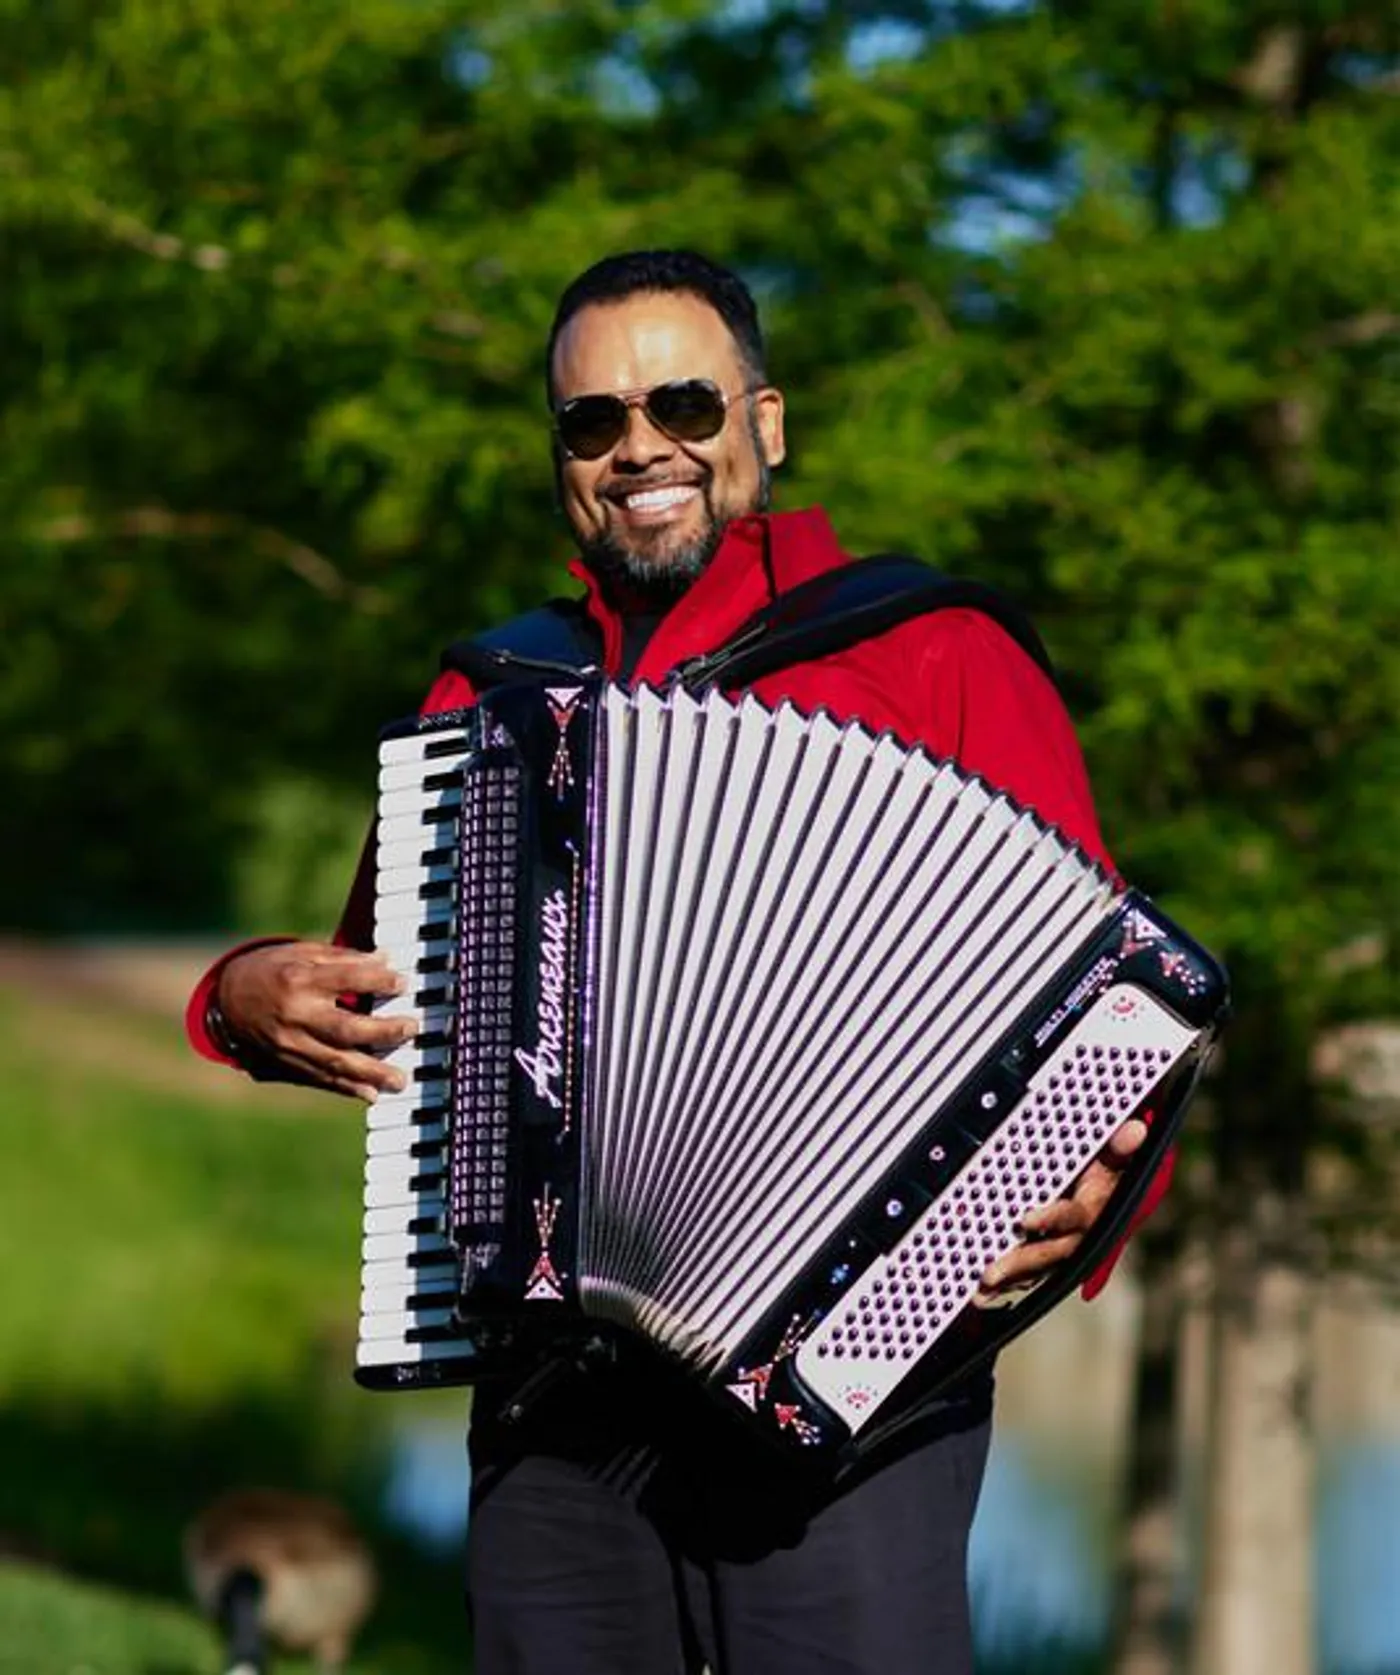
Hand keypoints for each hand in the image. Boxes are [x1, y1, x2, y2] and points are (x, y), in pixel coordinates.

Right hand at [215, 941, 415, 1102]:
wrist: (227, 1000)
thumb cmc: (272, 969)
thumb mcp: (302, 952)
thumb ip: (343, 958)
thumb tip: (385, 960)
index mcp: (300, 979)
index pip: (347, 980)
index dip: (379, 981)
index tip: (403, 983)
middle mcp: (295, 1015)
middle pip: (345, 1029)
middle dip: (383, 1033)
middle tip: (410, 1029)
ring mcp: (289, 1044)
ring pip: (335, 1063)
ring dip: (371, 1073)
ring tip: (399, 1080)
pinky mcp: (285, 1064)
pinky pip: (320, 1079)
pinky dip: (346, 1089)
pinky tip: (370, 1094)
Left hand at [975, 1117, 1147, 1304]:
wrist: (1114, 1198)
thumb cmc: (1107, 1174)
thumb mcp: (1115, 1157)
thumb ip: (1120, 1146)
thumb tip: (1135, 1129)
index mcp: (1092, 1213)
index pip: (1071, 1217)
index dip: (1050, 1218)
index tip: (1025, 1219)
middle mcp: (1078, 1239)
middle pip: (1048, 1254)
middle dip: (1018, 1263)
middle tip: (989, 1272)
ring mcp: (1062, 1252)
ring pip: (1035, 1270)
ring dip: (1007, 1282)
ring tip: (977, 1292)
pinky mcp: (1050, 1260)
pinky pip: (1027, 1276)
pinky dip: (1005, 1287)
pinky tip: (979, 1297)